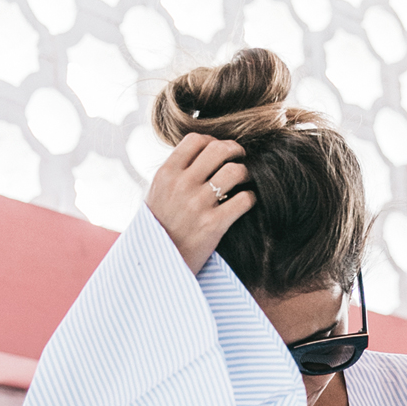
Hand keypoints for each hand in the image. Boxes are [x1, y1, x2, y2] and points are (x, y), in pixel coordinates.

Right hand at [145, 132, 255, 274]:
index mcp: (166, 174)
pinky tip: (246, 202)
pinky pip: (244, 199)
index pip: (195, 140)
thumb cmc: (158, 229)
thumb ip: (175, 173)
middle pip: (218, 149)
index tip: (218, 150)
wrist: (157, 265)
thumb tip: (198, 154)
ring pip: (235, 171)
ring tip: (245, 179)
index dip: (212, 140)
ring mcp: (198, 204)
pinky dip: (250, 198)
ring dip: (245, 173)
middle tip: (240, 157)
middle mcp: (182, 185)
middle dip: (235, 150)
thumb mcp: (156, 194)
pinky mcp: (214, 224)